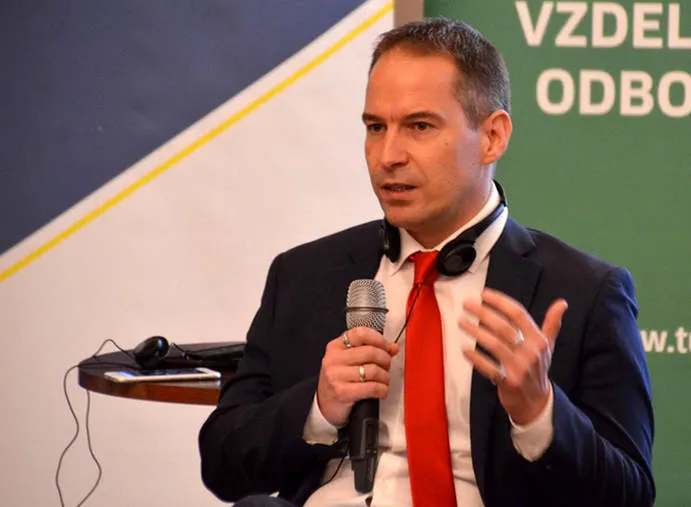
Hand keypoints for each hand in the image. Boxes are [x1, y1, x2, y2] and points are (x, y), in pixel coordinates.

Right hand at [316, 327, 398, 426]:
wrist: (324, 405)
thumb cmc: (339, 381)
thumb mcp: (349, 362)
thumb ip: (370, 351)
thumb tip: (392, 347)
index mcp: (335, 347)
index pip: (360, 334)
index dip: (379, 339)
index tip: (387, 347)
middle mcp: (334, 359)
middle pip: (370, 352)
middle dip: (385, 359)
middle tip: (386, 366)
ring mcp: (336, 376)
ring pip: (373, 370)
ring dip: (385, 377)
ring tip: (383, 380)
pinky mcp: (342, 392)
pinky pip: (372, 387)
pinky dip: (382, 389)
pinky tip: (381, 391)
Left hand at [460, 288, 567, 424]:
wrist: (537, 402)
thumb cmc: (538, 368)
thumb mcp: (548, 346)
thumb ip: (552, 324)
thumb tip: (562, 302)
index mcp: (538, 340)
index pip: (518, 314)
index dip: (500, 302)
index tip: (483, 294)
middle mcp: (531, 352)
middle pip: (504, 327)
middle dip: (484, 313)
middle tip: (466, 304)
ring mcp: (520, 368)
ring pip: (495, 345)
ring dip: (476, 332)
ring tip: (462, 322)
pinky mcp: (509, 382)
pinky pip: (489, 368)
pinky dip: (476, 359)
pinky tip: (465, 350)